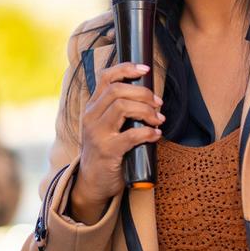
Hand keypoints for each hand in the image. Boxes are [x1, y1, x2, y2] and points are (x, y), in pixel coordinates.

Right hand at [69, 62, 163, 222]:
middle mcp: (91, 116)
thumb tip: (148, 94)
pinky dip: (148, 132)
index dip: (126, 68)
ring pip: (122, 106)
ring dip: (146, 111)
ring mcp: (97, 133)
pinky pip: (131, 135)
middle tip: (158, 104)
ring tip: (158, 120)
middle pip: (117, 90)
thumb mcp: (105, 125)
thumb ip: (118, 109)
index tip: (145, 69)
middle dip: (143, 93)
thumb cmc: (106, 150)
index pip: (105, 77)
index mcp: (92, 107)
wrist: (92, 181)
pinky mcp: (107, 151)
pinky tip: (155, 134)